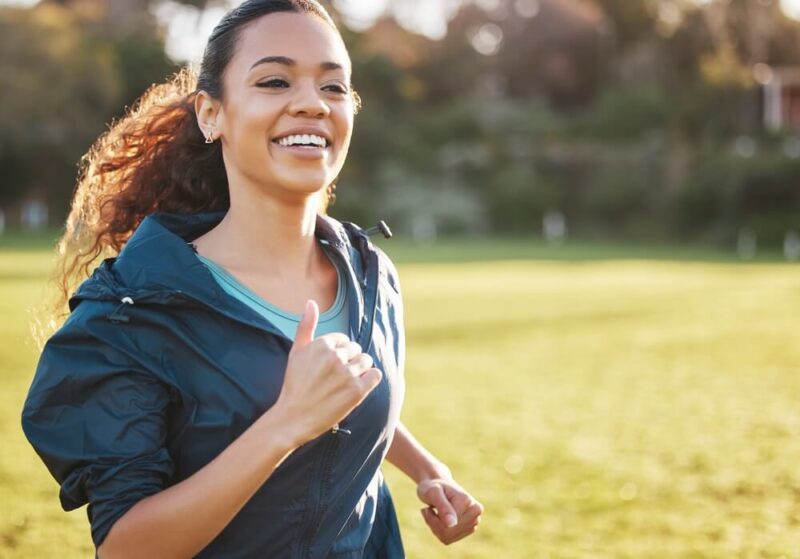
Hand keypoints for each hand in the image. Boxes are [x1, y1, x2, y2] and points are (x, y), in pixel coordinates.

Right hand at [273, 300, 381, 445]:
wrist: (292, 418)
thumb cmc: (294, 384)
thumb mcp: (296, 352)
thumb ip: (306, 326)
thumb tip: (311, 302)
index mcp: (322, 344)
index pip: (343, 339)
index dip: (338, 353)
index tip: (328, 367)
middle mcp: (335, 356)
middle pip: (356, 349)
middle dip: (349, 361)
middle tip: (336, 377)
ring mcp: (347, 374)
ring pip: (367, 360)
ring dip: (360, 369)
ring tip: (345, 382)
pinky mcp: (357, 391)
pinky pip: (376, 375)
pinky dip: (371, 379)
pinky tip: (360, 386)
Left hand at [417, 477, 483, 544]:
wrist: (438, 485)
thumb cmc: (433, 487)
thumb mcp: (433, 493)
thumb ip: (443, 507)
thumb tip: (452, 524)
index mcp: (468, 501)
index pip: (446, 525)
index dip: (432, 518)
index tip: (428, 506)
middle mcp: (475, 512)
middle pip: (448, 532)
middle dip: (433, 523)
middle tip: (429, 509)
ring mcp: (474, 521)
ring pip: (447, 537)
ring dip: (435, 527)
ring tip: (434, 512)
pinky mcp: (469, 529)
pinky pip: (448, 539)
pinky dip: (438, 531)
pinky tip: (439, 518)